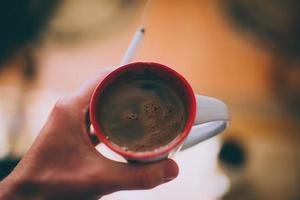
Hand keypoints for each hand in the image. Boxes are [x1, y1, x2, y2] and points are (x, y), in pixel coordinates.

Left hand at [0, 69, 178, 199]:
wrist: (27, 197)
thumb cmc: (51, 186)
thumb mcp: (100, 179)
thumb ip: (138, 176)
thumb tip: (171, 169)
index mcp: (72, 107)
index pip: (105, 77)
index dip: (129, 73)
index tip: (149, 76)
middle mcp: (70, 107)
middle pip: (104, 87)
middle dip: (128, 88)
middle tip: (151, 93)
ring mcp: (69, 119)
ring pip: (99, 101)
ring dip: (119, 103)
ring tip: (141, 108)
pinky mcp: (71, 131)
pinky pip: (95, 117)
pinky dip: (111, 118)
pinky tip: (124, 128)